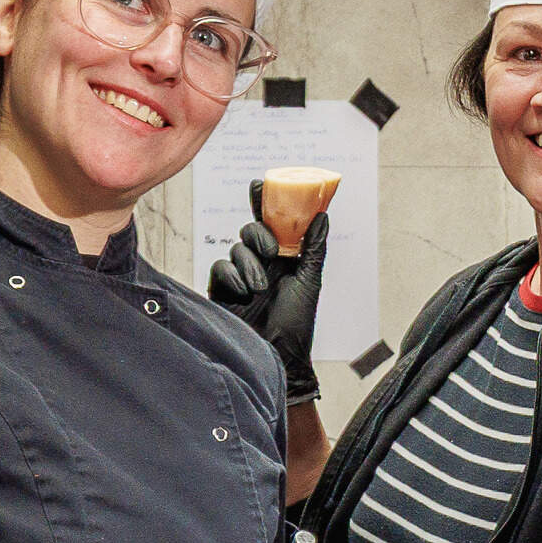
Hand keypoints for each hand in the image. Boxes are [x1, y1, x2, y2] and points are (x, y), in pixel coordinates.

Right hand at [206, 187, 325, 402]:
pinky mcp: (221, 291)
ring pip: (235, 248)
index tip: (260, 184)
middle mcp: (260, 264)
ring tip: (260, 288)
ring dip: (249, 265)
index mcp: (282, 258)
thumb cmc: (297, 325)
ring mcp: (240, 276)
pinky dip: (232, 277)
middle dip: (258, 235)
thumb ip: (313, 248)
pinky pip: (220, 268)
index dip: (264, 202)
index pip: (271, 223)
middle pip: (250, 230)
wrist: (278, 358)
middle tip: (271, 251)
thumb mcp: (309, 282)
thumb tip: (321, 215)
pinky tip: (243, 294)